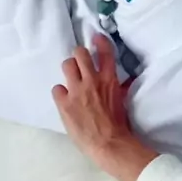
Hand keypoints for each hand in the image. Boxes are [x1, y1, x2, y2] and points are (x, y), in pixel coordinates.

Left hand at [52, 35, 156, 180]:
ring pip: (67, 65)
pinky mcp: (64, 103)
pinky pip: (56, 88)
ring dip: (69, 70)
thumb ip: (120, 87)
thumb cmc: (119, 124)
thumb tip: (125, 81)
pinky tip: (64, 99)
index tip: (96, 37)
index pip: (105, 52)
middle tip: (80, 62)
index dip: (99, 41)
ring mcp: (76, 90)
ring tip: (71, 78)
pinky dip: (60, 93)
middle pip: (80, 53)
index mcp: (109, 80)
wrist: (108, 143)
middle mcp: (92, 80)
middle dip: (79, 55)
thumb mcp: (123, 101)